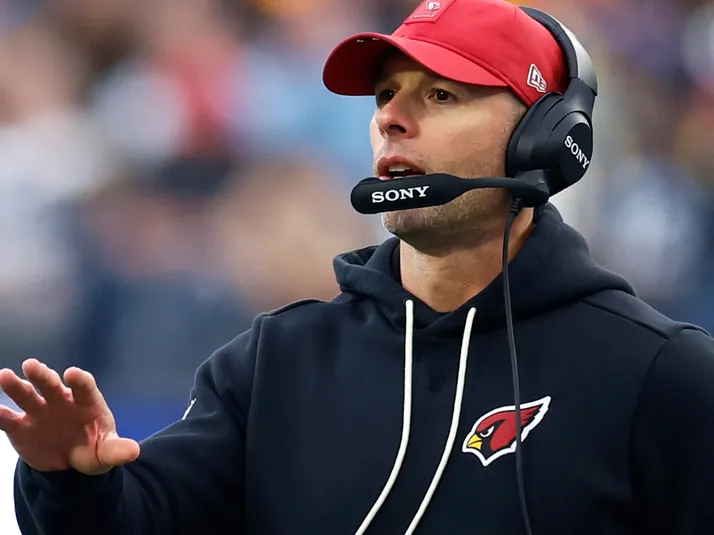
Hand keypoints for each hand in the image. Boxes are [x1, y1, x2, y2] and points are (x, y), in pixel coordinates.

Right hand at [0, 359, 139, 474]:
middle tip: (32, 366)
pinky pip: (7, 419)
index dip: (79, 380)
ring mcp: (40, 411)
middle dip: (42, 375)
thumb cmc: (94, 448)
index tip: (72, 374)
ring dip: (15, 386)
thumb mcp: (107, 451)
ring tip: (4, 376)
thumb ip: (117, 450)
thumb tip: (134, 451)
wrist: (71, 463)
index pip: (84, 386)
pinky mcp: (21, 427)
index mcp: (86, 402)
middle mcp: (61, 400)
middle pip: (51, 384)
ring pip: (26, 395)